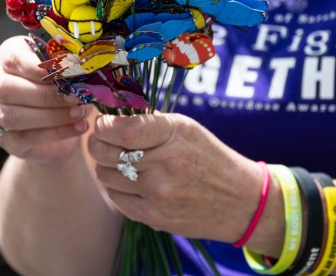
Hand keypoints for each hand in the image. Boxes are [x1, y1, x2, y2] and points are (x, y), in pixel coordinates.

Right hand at [0, 36, 91, 162]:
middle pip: (7, 89)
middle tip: (76, 97)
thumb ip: (69, 65)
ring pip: (13, 116)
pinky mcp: (7, 139)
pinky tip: (80, 126)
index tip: (68, 72)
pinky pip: (27, 137)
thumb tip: (84, 67)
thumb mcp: (65, 68)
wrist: (60, 124)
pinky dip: (57, 132)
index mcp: (6, 56)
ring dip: (52, 115)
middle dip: (46, 94)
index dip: (39, 67)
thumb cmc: (62, 85)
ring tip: (80, 113)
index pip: (12, 58)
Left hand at [87, 112, 264, 242]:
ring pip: (105, 175)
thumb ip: (148, 122)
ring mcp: (158, 193)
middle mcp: (164, 163)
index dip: (104, 125)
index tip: (104, 123)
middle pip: (104, 152)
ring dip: (107, 166)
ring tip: (123, 162)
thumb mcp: (186, 128)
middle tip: (105, 140)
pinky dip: (117, 188)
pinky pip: (115, 198)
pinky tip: (133, 182)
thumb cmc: (208, 157)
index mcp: (174, 134)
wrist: (238, 200)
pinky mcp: (154, 216)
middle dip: (97, 143)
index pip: (121, 129)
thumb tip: (108, 119)